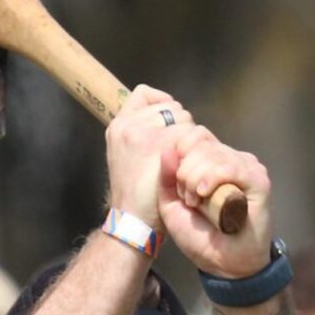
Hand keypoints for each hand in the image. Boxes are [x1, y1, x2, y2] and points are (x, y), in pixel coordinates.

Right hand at [105, 84, 192, 229]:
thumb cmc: (136, 195)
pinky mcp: (163, 144)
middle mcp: (128, 125)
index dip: (160, 103)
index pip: (144, 94)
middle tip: (178, 150)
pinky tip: (191, 164)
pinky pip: (191, 132)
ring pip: (182, 116)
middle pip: (169, 104)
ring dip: (189, 134)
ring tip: (184, 159)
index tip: (168, 123)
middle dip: (178, 122)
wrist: (134, 221)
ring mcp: (145, 133)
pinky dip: (196, 147)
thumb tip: (165, 119)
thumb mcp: (127, 157)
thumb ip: (140, 135)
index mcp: (118, 126)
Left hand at [158, 126, 272, 276]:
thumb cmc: (199, 236)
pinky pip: (231, 166)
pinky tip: (204, 194)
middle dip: (184, 171)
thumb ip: (166, 178)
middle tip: (188, 199)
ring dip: (195, 179)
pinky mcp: (258, 180)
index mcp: (211, 160)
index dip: (178, 154)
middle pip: (199, 141)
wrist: (223, 263)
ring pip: (212, 153)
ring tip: (197, 203)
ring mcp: (246, 167)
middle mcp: (230, 158)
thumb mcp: (171, 205)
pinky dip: (213, 178)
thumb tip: (168, 149)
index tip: (176, 185)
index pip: (193, 135)